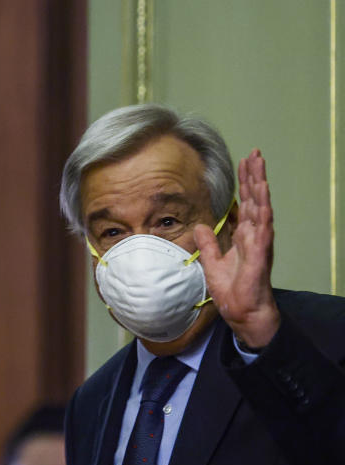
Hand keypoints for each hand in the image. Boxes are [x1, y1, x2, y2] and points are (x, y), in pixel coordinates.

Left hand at [193, 148, 279, 348]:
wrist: (242, 310)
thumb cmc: (232, 290)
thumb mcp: (212, 263)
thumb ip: (208, 243)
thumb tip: (199, 226)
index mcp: (244, 236)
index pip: (245, 203)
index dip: (244, 184)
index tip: (243, 163)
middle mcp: (255, 235)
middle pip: (255, 199)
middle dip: (254, 176)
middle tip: (254, 153)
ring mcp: (260, 242)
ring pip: (262, 208)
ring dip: (260, 187)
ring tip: (259, 166)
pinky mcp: (261, 253)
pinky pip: (264, 228)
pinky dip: (263, 211)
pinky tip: (263, 196)